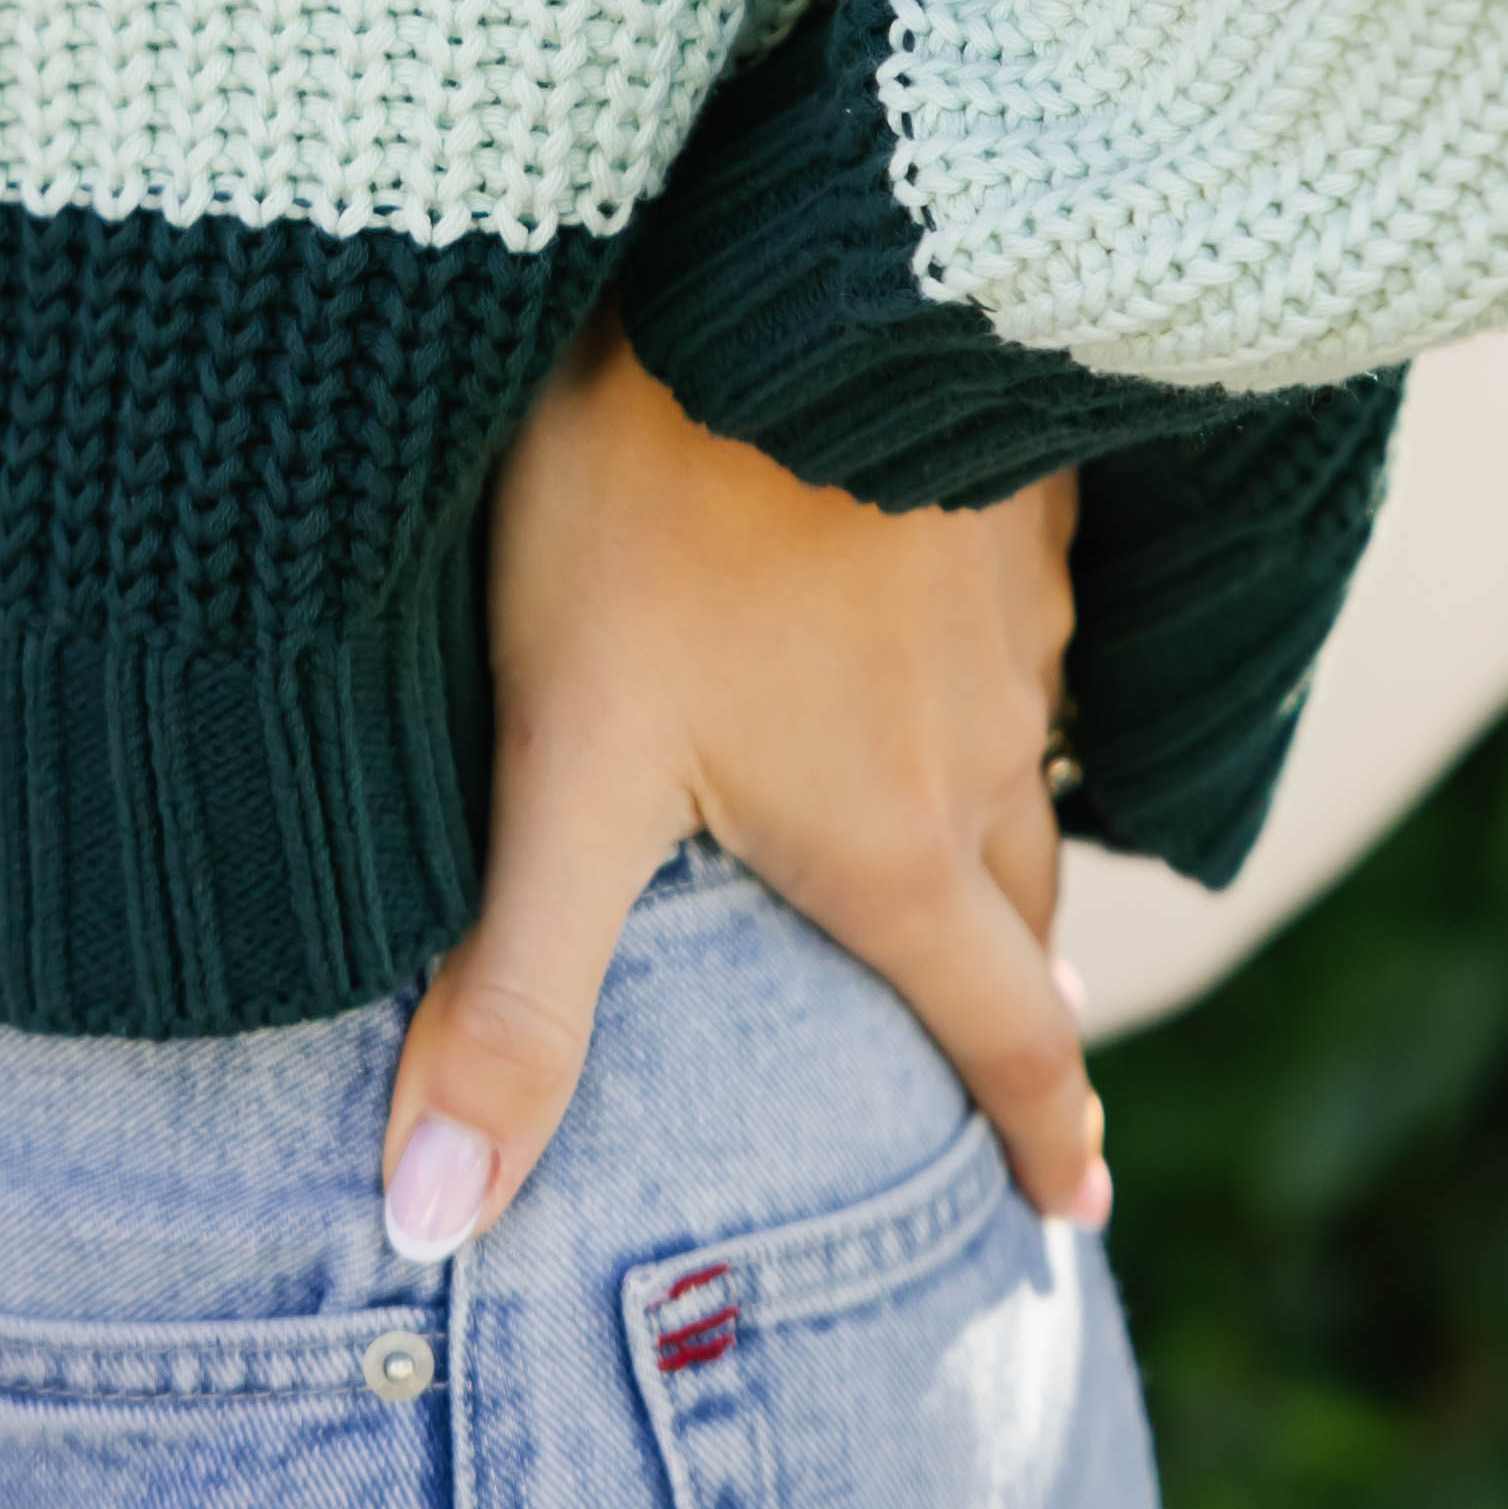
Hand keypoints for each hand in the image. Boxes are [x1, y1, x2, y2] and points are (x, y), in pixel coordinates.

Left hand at [379, 321, 1107, 1258]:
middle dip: (1024, 999)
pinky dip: (1002, 684)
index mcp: (891, 844)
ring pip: (1030, 766)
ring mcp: (1011, 620)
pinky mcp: (1012, 502)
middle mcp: (982, 750)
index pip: (1000, 1032)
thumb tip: (431, 1224)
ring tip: (978, 866)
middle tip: (1026, 1056)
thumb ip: (511, 998)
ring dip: (1011, 836)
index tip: (1076, 1214)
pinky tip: (953, 647)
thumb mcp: (567, 766)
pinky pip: (1031, 633)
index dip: (1040, 1135)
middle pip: (1023, 913)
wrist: (787, 284)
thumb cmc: (658, 519)